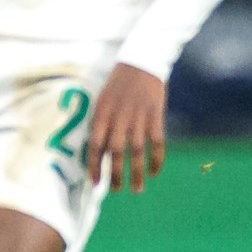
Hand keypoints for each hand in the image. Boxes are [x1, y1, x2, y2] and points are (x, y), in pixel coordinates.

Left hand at [82, 63, 170, 191]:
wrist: (141, 61)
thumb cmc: (118, 82)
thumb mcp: (102, 99)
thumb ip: (101, 123)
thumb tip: (100, 151)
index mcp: (102, 112)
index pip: (95, 144)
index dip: (94, 165)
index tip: (95, 182)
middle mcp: (119, 117)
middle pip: (116, 152)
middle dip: (116, 175)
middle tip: (117, 190)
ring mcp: (138, 117)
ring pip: (137, 152)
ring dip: (136, 173)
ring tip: (137, 189)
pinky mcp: (155, 115)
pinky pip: (157, 143)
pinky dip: (156, 160)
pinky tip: (155, 172)